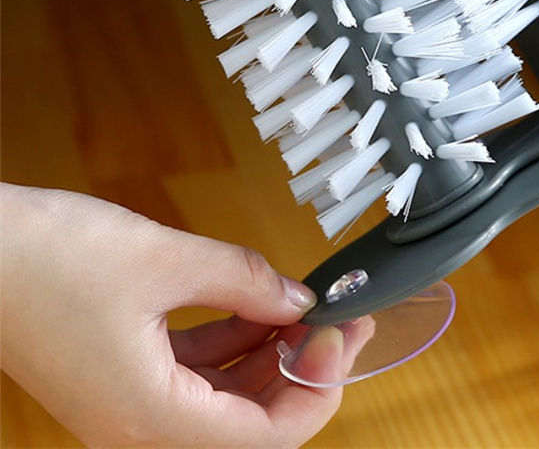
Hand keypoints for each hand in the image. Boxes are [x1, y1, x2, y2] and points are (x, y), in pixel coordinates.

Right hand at [0, 182, 343, 447]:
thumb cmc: (48, 260)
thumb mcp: (165, 260)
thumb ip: (244, 280)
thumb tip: (298, 298)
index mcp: (148, 417)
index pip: (264, 437)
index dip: (315, 390)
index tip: (340, 338)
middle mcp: (139, 426)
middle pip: (249, 422)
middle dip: (301, 372)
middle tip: (338, 323)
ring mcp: (130, 400)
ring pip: (224, 396)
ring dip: (269, 355)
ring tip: (303, 309)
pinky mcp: (124, 371)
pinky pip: (196, 371)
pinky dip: (233, 341)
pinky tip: (258, 305)